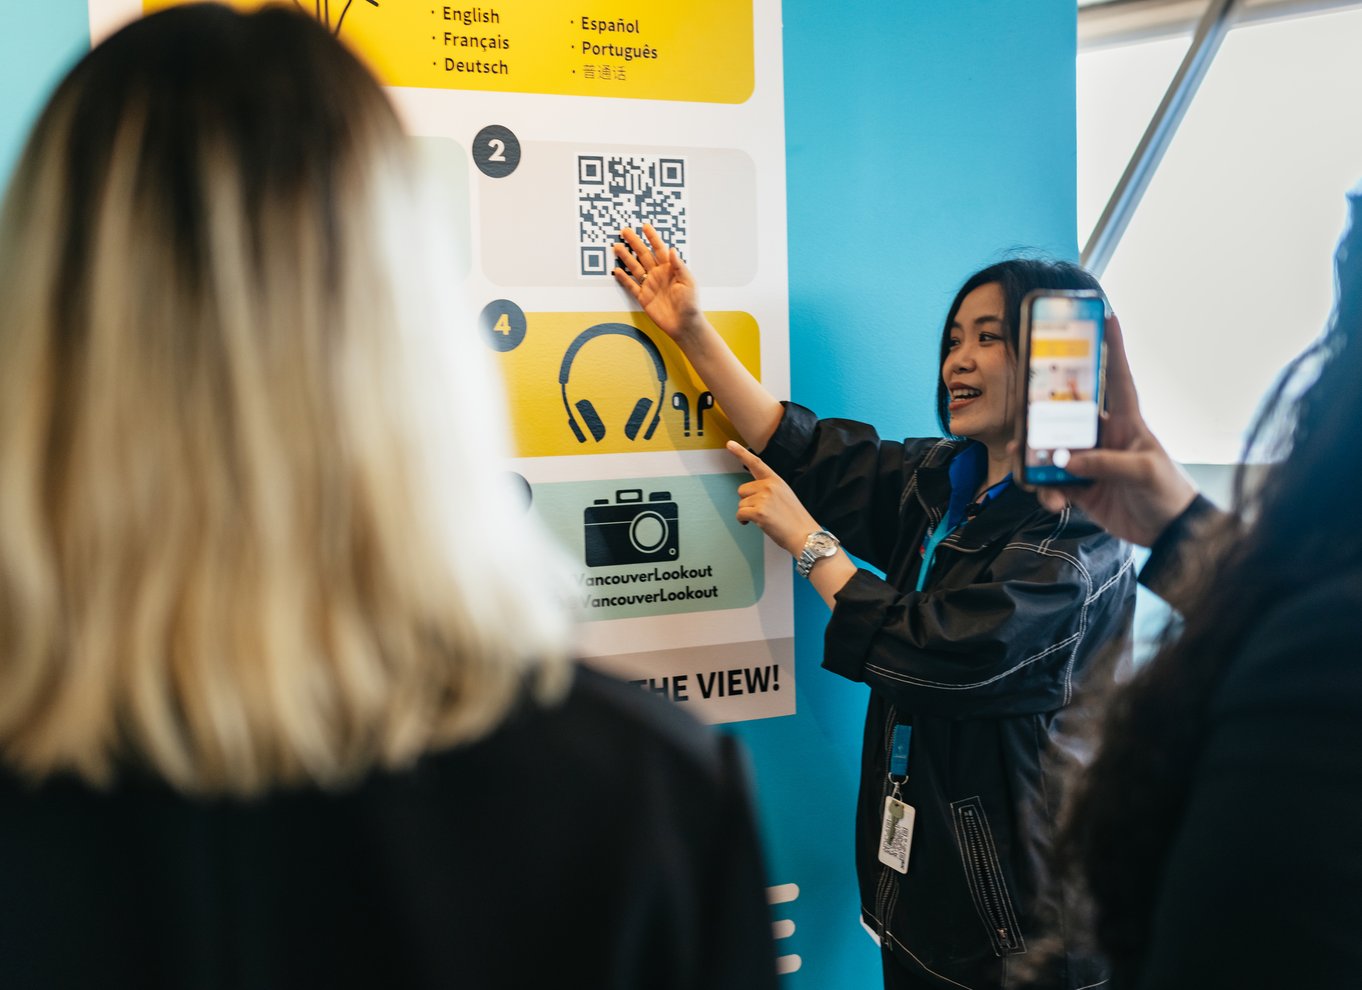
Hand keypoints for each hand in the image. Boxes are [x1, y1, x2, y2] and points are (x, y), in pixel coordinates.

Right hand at [612, 225, 702, 342]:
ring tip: (616, 247)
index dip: (652, 237)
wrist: (685, 325)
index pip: (659, 249)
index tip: (645, 226)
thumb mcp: (688, 282)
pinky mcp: (644, 298)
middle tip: (625, 231)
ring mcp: (650, 285)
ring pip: (635, 267)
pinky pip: (631, 286)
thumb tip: (672, 249)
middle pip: (644, 255)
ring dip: (626, 257)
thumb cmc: (691, 304)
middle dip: (634, 243)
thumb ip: (679, 266)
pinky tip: (617, 270)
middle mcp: (658, 274)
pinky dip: (624, 279)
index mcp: (670, 269)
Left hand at [725, 441, 820, 555]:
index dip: (741, 452)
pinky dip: (743, 520)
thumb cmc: (794, 519)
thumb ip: (768, 489)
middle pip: (742, 490)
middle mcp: (769, 486)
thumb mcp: (784, 495)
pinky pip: (740, 514)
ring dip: (748, 513)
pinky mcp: (759, 512)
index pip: (756, 463)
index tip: (729, 444)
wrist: (804, 535)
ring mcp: (764, 498)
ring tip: (765, 518)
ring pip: (741, 504)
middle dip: (747, 501)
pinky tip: (755, 523)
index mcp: (776, 480)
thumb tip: (750, 494)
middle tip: (763, 511)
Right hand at [1034, 314, 1197, 546]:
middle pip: (1066, 415)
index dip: (1112, 347)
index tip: (1105, 315)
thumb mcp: (1141, 472)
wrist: (1169, 532)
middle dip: (1041, 414)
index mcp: (1126, 421)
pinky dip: (1047, 492)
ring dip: (1036, 461)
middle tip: (1022, 415)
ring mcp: (1091, 461)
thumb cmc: (1167, 491)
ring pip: (1052, 451)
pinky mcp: (1082, 487)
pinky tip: (1053, 502)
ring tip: (1028, 472)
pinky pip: (1053, 483)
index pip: (1117, 377)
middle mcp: (1104, 436)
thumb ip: (1104, 464)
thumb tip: (1064, 459)